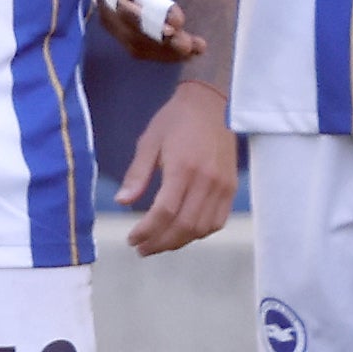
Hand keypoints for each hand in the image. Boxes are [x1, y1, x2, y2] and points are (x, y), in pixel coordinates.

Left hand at [118, 82, 237, 251]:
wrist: (211, 102)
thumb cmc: (176, 120)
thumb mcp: (149, 141)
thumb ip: (136, 174)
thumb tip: (121, 201)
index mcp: (183, 167)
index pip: (165, 212)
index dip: (147, 231)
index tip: (132, 239)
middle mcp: (206, 180)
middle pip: (184, 226)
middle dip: (160, 243)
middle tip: (141, 248)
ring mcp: (222, 185)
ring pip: (201, 228)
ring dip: (178, 242)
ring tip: (158, 243)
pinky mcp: (231, 187)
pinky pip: (217, 221)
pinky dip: (199, 233)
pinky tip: (182, 233)